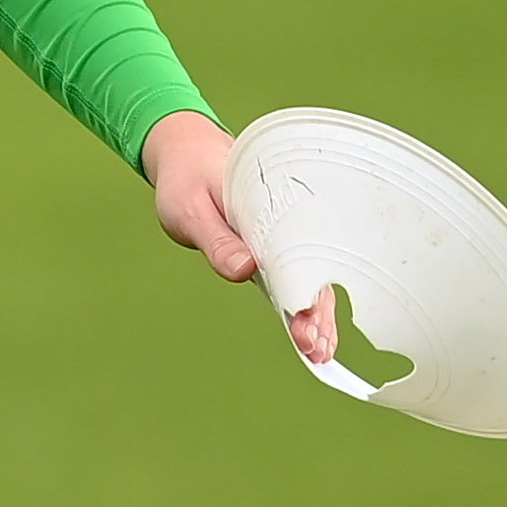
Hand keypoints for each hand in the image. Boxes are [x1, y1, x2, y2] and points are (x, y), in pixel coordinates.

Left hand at [141, 109, 340, 367]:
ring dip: (316, 314)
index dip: (305, 297)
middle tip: (318, 351)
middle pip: (312, 271)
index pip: (298, 258)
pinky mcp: (270, 246)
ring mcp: (280, 235)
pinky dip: (303, 303)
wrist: (186, 152)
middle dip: (317, 313)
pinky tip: (310, 333)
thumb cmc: (187, 178)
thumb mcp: (190, 207)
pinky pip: (294, 275)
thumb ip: (217, 240)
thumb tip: (245, 271)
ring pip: (309, 277)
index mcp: (270, 209)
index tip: (307, 330)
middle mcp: (284, 223)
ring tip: (320, 353)